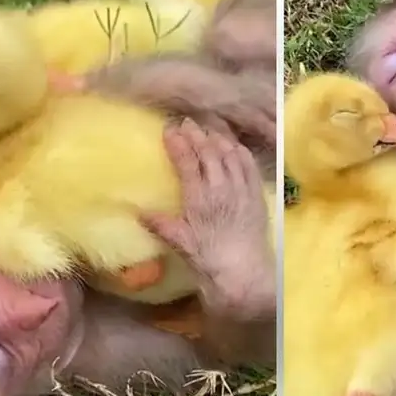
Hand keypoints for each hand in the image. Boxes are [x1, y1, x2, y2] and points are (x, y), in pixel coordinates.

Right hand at [141, 119, 273, 318]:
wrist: (243, 273)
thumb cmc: (208, 260)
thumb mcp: (180, 244)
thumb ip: (161, 225)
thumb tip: (138, 212)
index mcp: (200, 198)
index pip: (188, 162)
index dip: (178, 143)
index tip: (169, 129)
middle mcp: (222, 188)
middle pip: (209, 153)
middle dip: (197, 135)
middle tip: (187, 123)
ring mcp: (242, 190)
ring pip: (230, 155)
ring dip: (219, 139)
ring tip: (209, 130)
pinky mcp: (257, 196)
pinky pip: (250, 166)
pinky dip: (240, 152)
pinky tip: (235, 146)